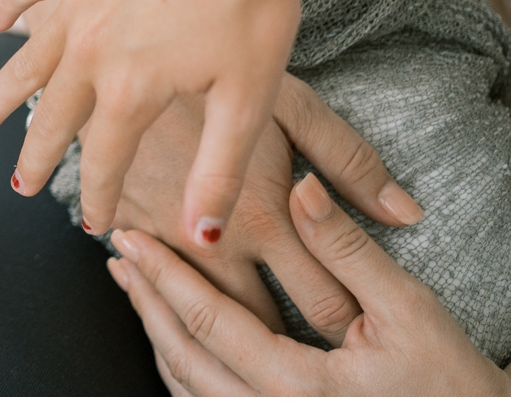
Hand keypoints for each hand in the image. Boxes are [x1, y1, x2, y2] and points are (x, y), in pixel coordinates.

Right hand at [91, 76, 424, 344]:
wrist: (112, 35)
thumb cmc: (207, 58)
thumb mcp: (287, 98)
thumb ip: (348, 161)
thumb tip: (405, 215)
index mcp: (264, 216)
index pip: (325, 304)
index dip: (350, 322)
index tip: (362, 326)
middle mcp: (210, 240)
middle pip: (264, 326)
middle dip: (292, 335)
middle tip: (314, 333)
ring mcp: (159, 238)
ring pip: (204, 315)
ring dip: (230, 318)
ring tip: (255, 315)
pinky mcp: (118, 223)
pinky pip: (154, 282)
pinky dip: (176, 287)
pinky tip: (194, 280)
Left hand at [109, 174, 507, 394]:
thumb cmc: (453, 384)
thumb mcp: (408, 309)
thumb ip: (346, 248)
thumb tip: (303, 188)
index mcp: (300, 383)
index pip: (210, 320)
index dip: (163, 275)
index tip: (129, 238)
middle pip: (184, 358)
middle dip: (146, 304)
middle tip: (119, 257)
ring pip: (190, 388)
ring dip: (158, 334)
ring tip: (135, 288)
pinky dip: (182, 369)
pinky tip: (174, 339)